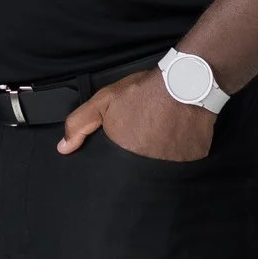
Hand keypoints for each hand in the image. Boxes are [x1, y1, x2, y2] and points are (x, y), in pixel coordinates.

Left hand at [58, 69, 216, 161]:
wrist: (187, 82)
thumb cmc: (143, 92)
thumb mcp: (104, 101)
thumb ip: (79, 124)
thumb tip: (63, 148)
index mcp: (125, 155)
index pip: (116, 175)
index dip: (116, 168)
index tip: (121, 155)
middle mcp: (148, 167)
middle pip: (138, 176)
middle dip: (137, 164)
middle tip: (142, 146)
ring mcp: (173, 166)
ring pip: (161, 173)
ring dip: (158, 163)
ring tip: (159, 145)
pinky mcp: (194, 161)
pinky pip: (183, 167)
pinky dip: (178, 158)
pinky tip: (176, 144)